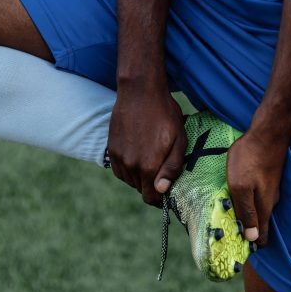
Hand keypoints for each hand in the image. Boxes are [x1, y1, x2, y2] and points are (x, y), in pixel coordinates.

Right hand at [107, 85, 185, 205]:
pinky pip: (120, 170)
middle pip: (141, 189)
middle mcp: (131, 166)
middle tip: (162, 169)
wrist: (140, 92)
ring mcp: (119, 158)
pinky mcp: (111, 149)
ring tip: (151, 158)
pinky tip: (138, 155)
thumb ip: (172, 168)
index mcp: (149, 167)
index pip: (151, 198)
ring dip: (140, 177)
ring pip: (130, 180)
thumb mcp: (179, 140)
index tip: (167, 192)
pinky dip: (128, 168)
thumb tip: (162, 190)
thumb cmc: (164, 114)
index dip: (161, 199)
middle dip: (152, 185)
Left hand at [226, 129, 288, 245]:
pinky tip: (240, 200)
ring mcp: (271, 190)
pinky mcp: (268, 179)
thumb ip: (246, 211)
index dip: (250, 246)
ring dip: (248, 219)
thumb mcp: (241, 187)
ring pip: (260, 212)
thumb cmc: (251, 158)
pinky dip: (250, 204)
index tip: (236, 251)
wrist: (268, 133)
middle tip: (229, 237)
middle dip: (248, 234)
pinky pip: (259, 199)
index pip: (261, 236)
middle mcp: (271, 202)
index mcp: (263, 207)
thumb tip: (251, 238)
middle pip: (260, 225)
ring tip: (232, 221)